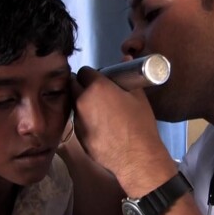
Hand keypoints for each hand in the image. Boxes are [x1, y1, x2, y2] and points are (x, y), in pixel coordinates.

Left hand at [72, 66, 177, 196]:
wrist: (136, 158)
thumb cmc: (140, 124)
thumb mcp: (138, 97)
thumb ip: (128, 75)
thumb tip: (126, 56)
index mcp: (96, 87)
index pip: (83, 71)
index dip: (91, 75)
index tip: (99, 81)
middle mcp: (81, 101)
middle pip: (73, 86)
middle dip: (81, 86)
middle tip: (96, 93)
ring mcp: (77, 120)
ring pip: (74, 105)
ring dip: (82, 104)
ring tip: (99, 112)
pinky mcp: (78, 136)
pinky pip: (78, 122)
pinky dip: (85, 121)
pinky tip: (99, 128)